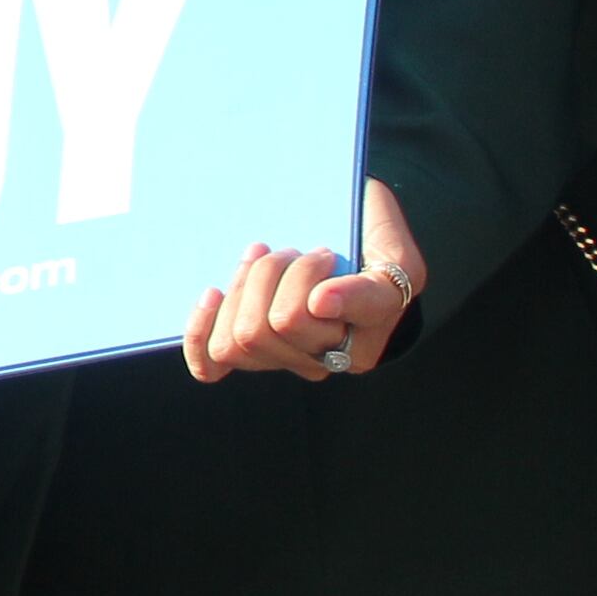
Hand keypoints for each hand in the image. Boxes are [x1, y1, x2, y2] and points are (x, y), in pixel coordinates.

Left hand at [185, 180, 425, 382]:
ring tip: (264, 259)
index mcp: (357, 349)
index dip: (299, 279)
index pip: (294, 320)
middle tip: (292, 251)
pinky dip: (201, 332)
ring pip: (234, 342)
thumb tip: (321, 306)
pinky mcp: (249, 348)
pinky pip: (211, 365)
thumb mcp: (395, 260)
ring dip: (242, 291)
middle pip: (259, 331)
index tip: (324, 254)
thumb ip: (370, 291)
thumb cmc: (376, 244)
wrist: (356, 230)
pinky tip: (211, 296)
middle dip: (268, 277)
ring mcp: (282, 357)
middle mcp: (319, 361)